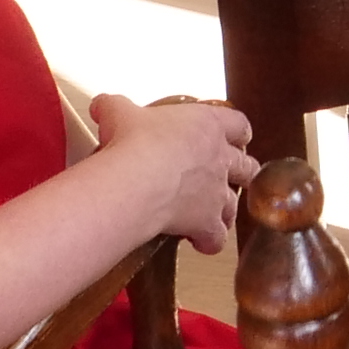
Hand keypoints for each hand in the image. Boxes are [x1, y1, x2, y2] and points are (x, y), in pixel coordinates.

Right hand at [87, 93, 262, 252]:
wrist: (134, 181)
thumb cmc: (132, 142)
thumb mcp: (119, 112)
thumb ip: (114, 107)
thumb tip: (102, 106)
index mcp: (207, 124)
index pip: (238, 124)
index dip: (238, 132)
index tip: (236, 137)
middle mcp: (220, 158)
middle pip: (247, 166)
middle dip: (242, 173)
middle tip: (230, 177)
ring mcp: (217, 193)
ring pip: (234, 204)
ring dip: (225, 210)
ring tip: (212, 214)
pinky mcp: (207, 223)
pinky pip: (218, 238)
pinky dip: (210, 242)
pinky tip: (199, 242)